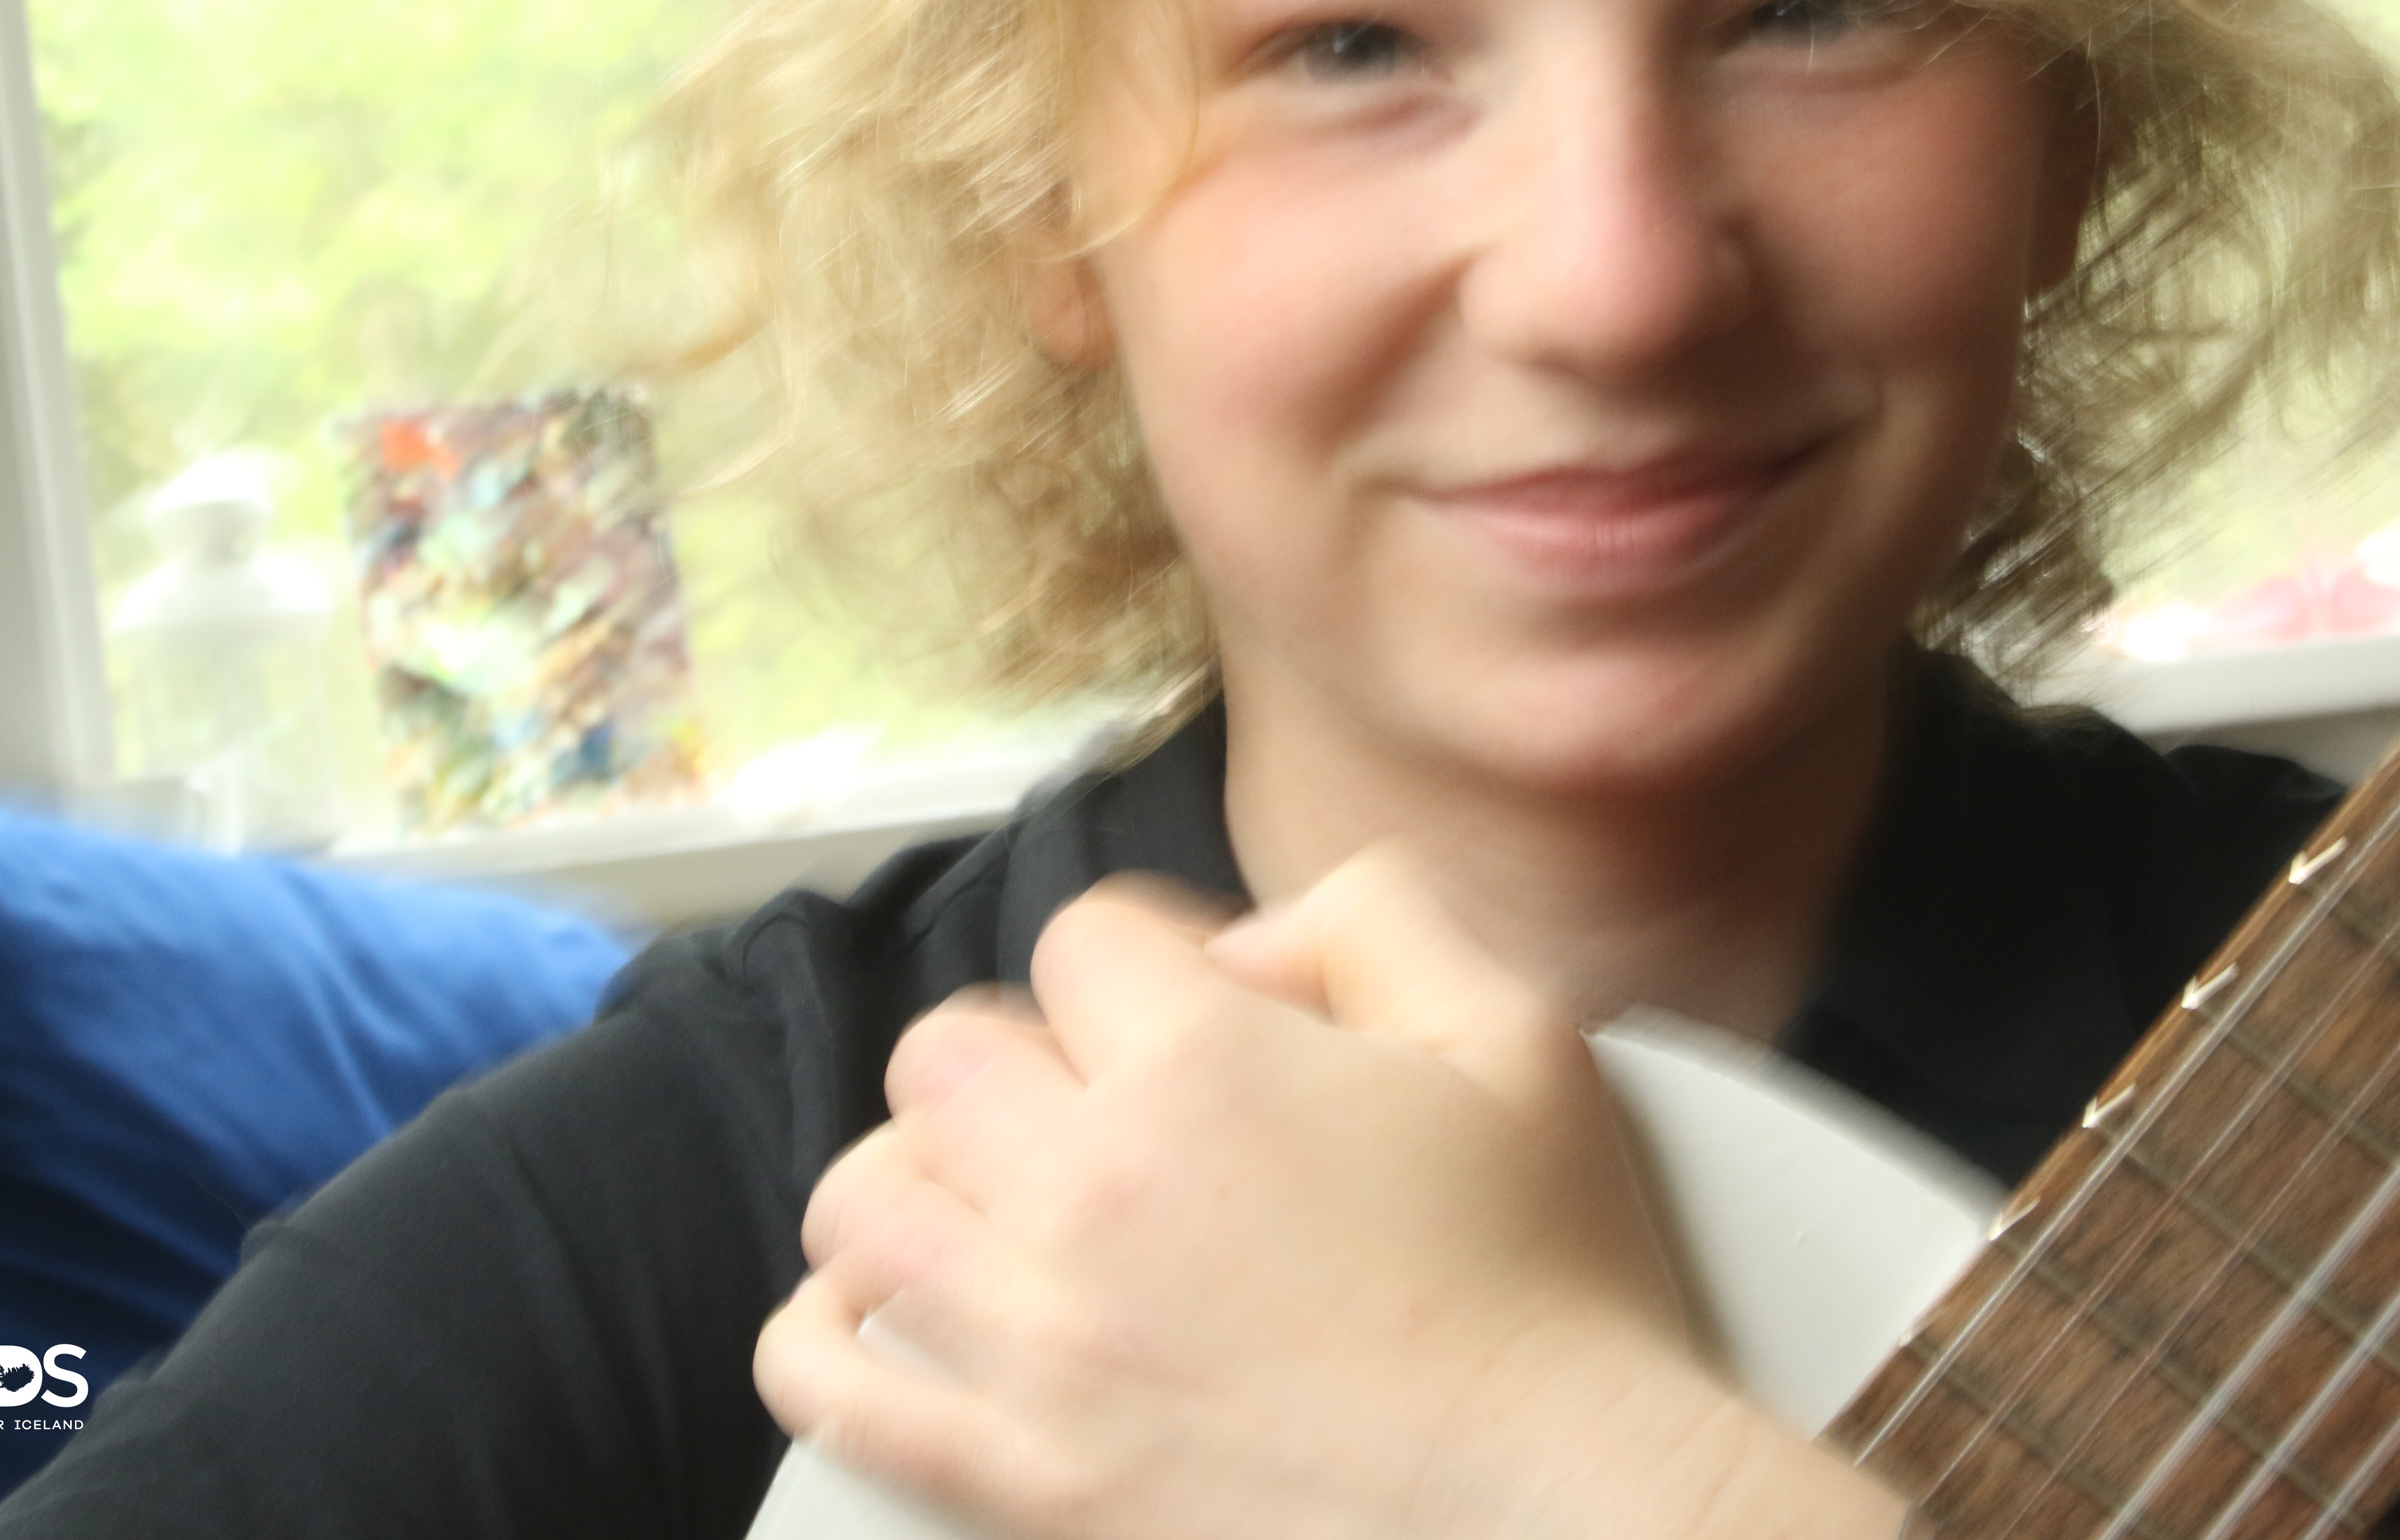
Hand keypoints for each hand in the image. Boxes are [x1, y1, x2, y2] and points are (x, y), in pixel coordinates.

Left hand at [755, 849, 1906, 1539]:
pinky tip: (900, 1315)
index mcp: (1206, 1070)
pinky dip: (829, 1337)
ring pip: (866, 1202)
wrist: (1571, 1520)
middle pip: (944, 1056)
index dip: (1148, 967)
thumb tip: (1240, 946)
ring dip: (924, 1183)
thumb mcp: (1519, 1033)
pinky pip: (828, 1383)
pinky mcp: (1017, 1478)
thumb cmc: (1556, 1292)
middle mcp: (1093, 1194)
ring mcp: (1039, 1346)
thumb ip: (1374, 920)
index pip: (1081, 940)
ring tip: (1007, 1206)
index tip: (1204, 1025)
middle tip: (1111, 1114)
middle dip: (1024, 1060)